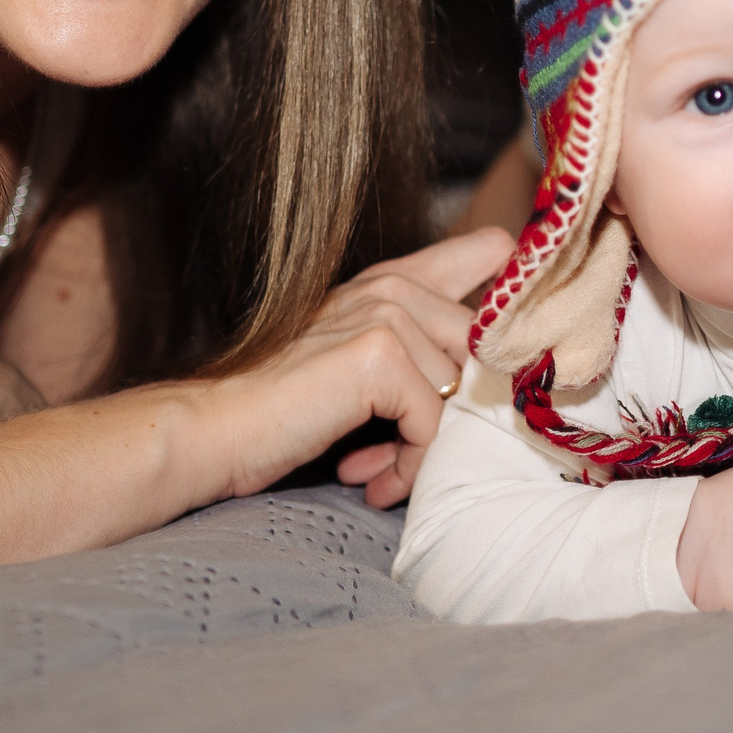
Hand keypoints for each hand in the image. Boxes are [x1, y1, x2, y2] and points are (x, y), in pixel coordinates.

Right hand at [207, 227, 513, 508]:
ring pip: (459, 395)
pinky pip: (431, 424)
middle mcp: (395, 286)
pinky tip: (369, 480)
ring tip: (379, 472)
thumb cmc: (284, 411)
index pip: (490, 252)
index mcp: (395, 281)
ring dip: (425, 450)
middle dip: (459, 415)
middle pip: (487, 351)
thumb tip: (493, 381)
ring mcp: (387, 314)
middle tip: (403, 456)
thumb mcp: (363, 373)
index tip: (514, 354)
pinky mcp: (379, 355)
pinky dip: (407, 466)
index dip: (517, 302)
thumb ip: (421, 358)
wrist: (215, 431)